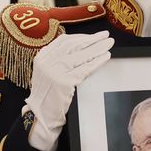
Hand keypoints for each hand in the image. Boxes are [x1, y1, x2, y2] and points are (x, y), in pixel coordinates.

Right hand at [23, 31, 113, 150]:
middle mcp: (47, 62)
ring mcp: (55, 72)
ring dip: (97, 48)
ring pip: (80, 55)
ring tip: (109, 44)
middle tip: (106, 35)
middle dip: (92, 39)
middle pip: (74, 45)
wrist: (41, 114)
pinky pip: (84, 69)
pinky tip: (105, 57)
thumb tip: (82, 46)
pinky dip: (96, 61)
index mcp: (42, 57)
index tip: (94, 36)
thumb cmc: (48, 94)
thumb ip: (58, 59)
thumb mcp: (48, 72)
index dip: (81, 37)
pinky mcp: (64, 82)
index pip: (64, 41)